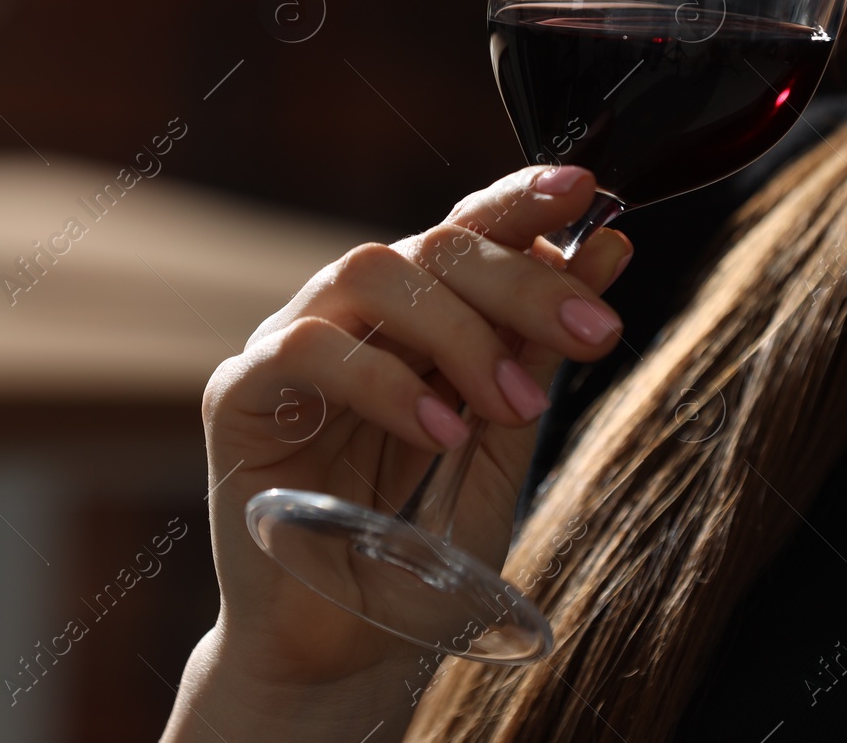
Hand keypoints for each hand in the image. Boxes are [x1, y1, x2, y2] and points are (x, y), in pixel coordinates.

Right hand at [200, 165, 631, 688]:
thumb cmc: (415, 552)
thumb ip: (540, 354)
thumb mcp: (501, 446)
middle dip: (521, 279)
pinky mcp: (238, 396)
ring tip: (514, 404)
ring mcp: (290, 347)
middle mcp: (352, 318)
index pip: (464, 231)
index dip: (519, 200)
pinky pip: (305, 348)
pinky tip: (440, 430)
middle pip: (430, 246)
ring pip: (368, 274)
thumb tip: (607, 250)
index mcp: (414, 319)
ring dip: (458, 329)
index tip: (587, 192)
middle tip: (594, 331)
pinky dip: (382, 380)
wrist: (337, 654)